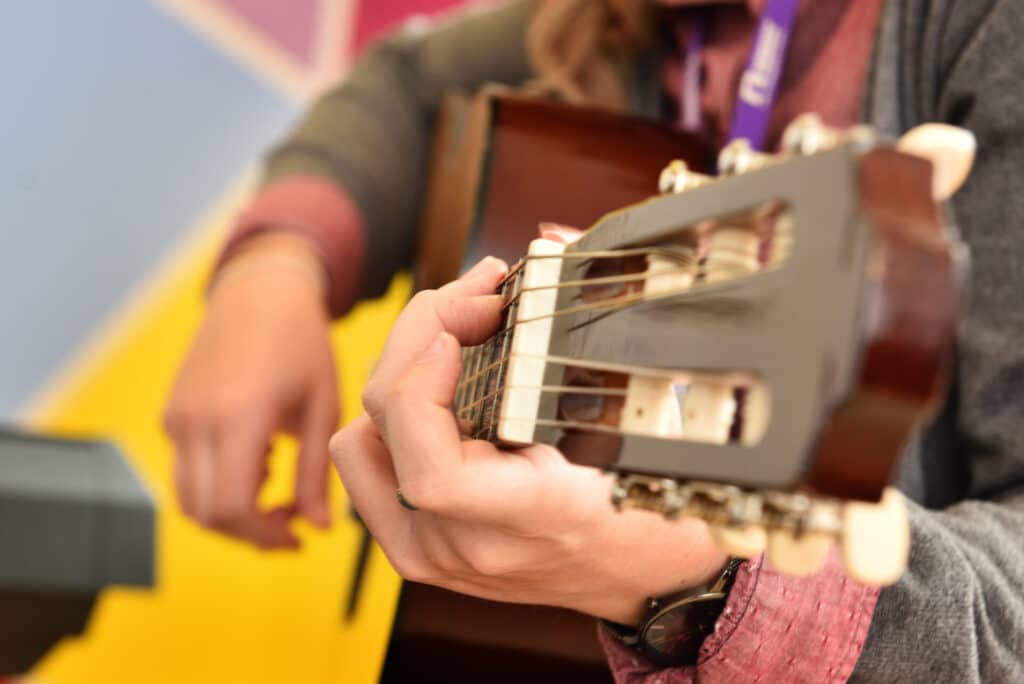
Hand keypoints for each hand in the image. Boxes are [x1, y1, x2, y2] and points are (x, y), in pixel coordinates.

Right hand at [164, 232, 338, 548]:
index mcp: (239, 416)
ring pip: (188, 498)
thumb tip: (319, 528)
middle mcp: (197, 420)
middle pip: (204, 514)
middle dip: (247, 532)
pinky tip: (256, 459)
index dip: (262, 536)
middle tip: (289, 523)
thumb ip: (317, 472)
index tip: (297, 537)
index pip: (231, 508)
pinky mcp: (172, 413)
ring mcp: (178, 417)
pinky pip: (186, 470)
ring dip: (230, 512)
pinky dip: (217, 484)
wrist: (259, 292)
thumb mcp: (322, 406)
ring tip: (275, 487)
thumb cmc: (301, 344)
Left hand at [329, 255, 726, 623]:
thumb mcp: (645, 427)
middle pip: (381, 429)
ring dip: (399, 371)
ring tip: (454, 329)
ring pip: (358, 443)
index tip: (465, 327)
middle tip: (475, 295)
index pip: (434, 473)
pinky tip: (439, 377)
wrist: (645, 577)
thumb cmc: (655, 499)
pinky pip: (366, 466)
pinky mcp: (416, 548)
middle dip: (420, 335)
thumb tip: (550, 244)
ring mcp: (433, 553)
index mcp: (532, 521)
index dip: (426, 386)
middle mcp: (465, 546)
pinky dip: (390, 411)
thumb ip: (596, 335)